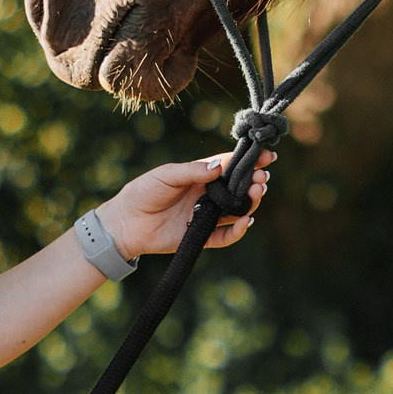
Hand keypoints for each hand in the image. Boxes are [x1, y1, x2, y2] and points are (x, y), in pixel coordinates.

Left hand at [102, 151, 274, 257]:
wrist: (125, 224)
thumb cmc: (142, 193)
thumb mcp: (166, 175)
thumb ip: (192, 171)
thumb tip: (220, 166)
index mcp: (200, 176)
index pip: (230, 166)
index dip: (249, 161)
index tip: (267, 156)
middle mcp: (207, 195)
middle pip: (238, 189)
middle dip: (254, 182)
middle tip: (262, 178)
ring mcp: (205, 216)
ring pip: (236, 211)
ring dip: (250, 203)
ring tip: (257, 193)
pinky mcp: (201, 237)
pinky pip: (224, 235)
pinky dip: (237, 230)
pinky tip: (245, 221)